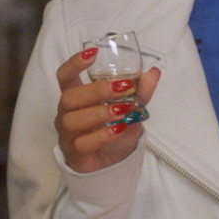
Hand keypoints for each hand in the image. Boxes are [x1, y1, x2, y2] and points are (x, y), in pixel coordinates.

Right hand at [54, 49, 159, 173]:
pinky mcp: (75, 155)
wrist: (112, 165)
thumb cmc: (114, 132)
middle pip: (69, 97)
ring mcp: (68, 135)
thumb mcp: (131, 110)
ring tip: (123, 111)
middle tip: (122, 87)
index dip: (74, 63)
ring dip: (99, 112)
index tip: (92, 53)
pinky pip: (82, 144)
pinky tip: (119, 129)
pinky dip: (102, 135)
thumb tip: (153, 72)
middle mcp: (67, 114)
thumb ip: (140, 92)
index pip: (65, 76)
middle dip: (96, 90)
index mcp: (77, 98)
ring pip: (72, 120)